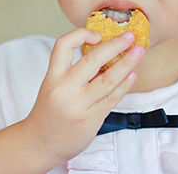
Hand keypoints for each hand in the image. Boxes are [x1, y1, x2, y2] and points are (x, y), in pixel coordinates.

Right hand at [20, 27, 144, 165]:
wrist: (39, 144)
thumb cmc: (49, 113)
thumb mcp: (53, 87)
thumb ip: (73, 72)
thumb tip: (103, 53)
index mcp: (52, 77)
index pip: (63, 45)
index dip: (80, 34)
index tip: (97, 34)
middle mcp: (63, 90)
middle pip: (92, 60)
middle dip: (114, 45)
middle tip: (129, 36)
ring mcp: (78, 106)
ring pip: (107, 80)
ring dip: (127, 63)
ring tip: (138, 52)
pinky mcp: (90, 120)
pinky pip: (112, 99)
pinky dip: (124, 85)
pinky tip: (132, 75)